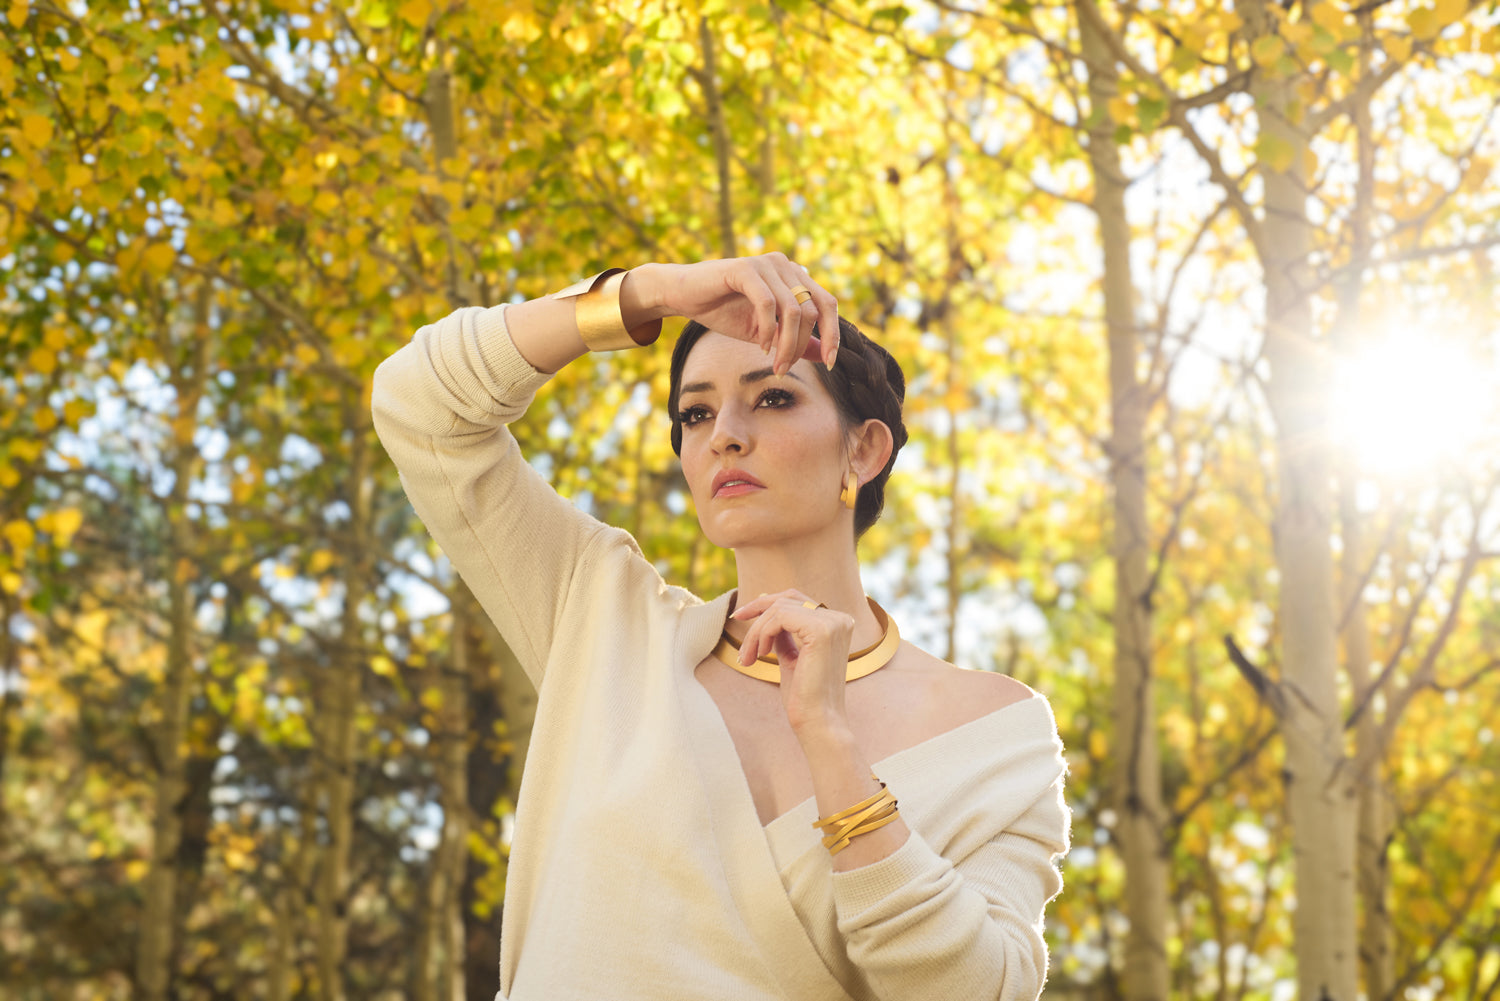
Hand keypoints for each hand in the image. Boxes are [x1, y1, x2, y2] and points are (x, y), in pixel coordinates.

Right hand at [643, 253, 840, 372]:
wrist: (684, 295)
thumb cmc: (724, 310)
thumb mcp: (767, 332)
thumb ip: (796, 340)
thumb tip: (824, 356)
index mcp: (794, 276)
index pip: (827, 304)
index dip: (833, 335)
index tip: (830, 364)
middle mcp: (785, 265)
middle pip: (814, 309)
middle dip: (802, 346)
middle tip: (786, 370)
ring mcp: (766, 264)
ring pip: (793, 310)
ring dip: (786, 344)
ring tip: (775, 364)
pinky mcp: (745, 268)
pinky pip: (768, 304)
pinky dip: (767, 330)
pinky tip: (760, 345)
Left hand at [729, 589, 856, 735]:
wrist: (818, 723)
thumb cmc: (804, 697)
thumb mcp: (791, 657)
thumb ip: (783, 634)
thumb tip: (766, 610)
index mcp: (837, 624)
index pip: (796, 600)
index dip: (766, 603)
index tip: (741, 615)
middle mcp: (840, 619)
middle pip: (788, 598)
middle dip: (757, 608)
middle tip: (735, 621)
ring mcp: (833, 623)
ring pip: (779, 608)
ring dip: (756, 631)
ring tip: (748, 657)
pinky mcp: (821, 631)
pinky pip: (779, 618)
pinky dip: (762, 633)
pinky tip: (760, 654)